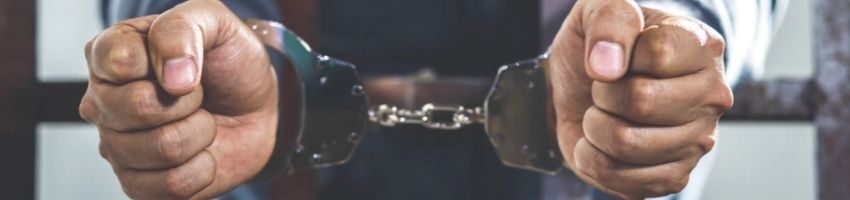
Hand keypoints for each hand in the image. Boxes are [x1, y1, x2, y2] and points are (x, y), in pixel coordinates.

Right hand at [79, 0, 277, 198]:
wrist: (256, 106)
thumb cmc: (227, 61)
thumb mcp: (212, 21)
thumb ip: (183, 29)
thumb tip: (173, 79)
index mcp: (109, 56)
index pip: (118, 62)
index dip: (165, 62)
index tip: (185, 62)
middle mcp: (103, 103)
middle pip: (136, 108)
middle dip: (189, 100)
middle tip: (198, 94)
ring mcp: (117, 147)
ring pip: (159, 149)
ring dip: (200, 133)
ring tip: (201, 121)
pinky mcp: (139, 185)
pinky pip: (170, 187)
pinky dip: (203, 170)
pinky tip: (201, 154)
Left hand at [547, 0, 732, 197]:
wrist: (581, 89)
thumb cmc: (600, 47)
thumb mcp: (600, 10)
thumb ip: (610, 20)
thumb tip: (607, 65)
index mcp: (703, 47)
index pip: (658, 54)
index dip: (619, 55)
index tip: (618, 55)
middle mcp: (712, 96)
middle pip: (641, 101)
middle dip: (603, 93)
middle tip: (606, 88)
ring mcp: (697, 141)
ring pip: (626, 142)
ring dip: (596, 126)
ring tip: (606, 113)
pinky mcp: (674, 176)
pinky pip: (619, 177)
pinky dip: (593, 159)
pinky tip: (602, 142)